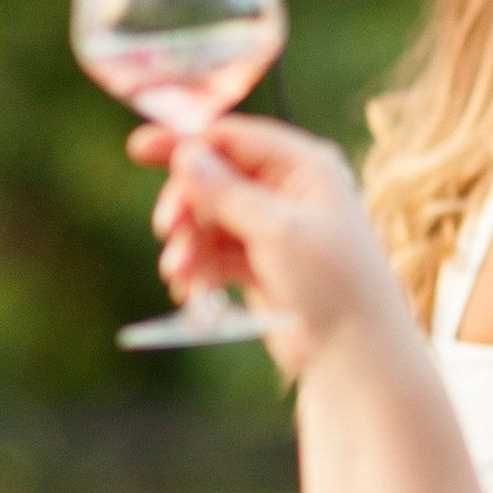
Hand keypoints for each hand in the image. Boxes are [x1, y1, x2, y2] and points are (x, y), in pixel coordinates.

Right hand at [129, 115, 399, 384]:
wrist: (354, 354)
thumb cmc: (333, 284)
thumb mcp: (278, 231)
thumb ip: (227, 192)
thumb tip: (186, 154)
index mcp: (305, 167)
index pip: (234, 138)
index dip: (186, 142)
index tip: (138, 149)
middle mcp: (288, 191)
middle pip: (213, 178)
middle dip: (186, 205)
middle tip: (168, 230)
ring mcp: (272, 228)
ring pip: (208, 219)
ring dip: (188, 244)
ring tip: (180, 274)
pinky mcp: (259, 263)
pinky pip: (213, 253)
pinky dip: (197, 267)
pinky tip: (189, 290)